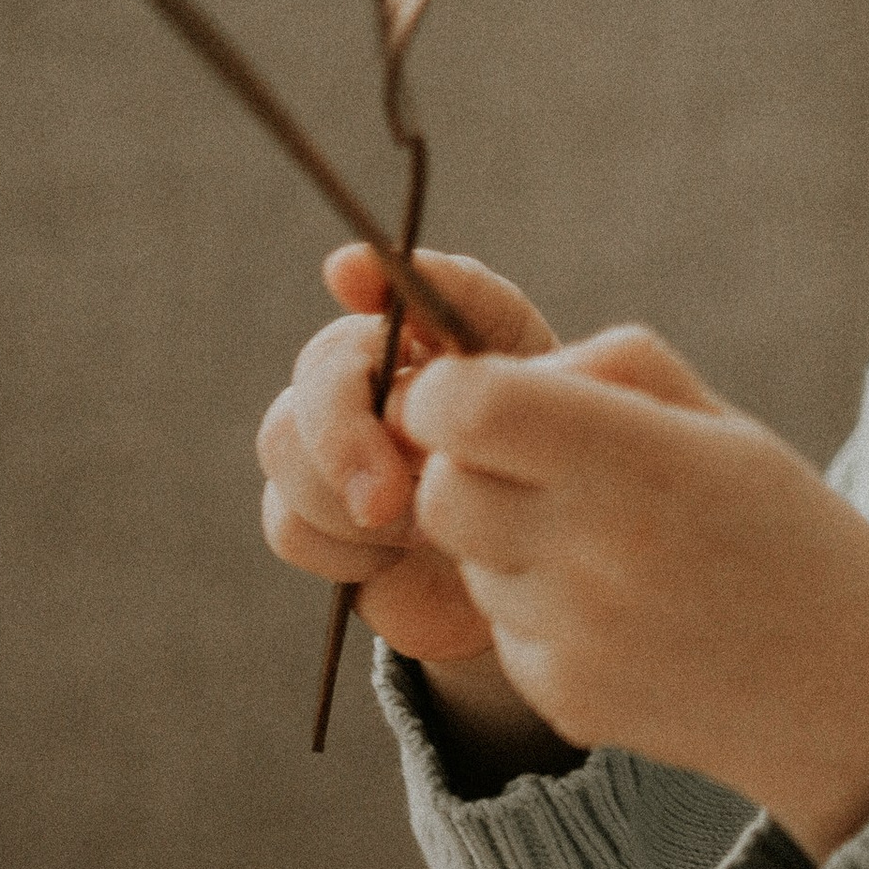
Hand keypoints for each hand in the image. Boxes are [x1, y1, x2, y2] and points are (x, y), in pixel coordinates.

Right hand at [259, 246, 575, 781]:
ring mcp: (344, 445)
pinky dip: (340, 548)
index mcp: (455, 339)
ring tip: (417, 533)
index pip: (407, 284)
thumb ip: (540, 376)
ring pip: (286, 440)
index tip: (354, 275)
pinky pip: (291, 522)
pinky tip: (393, 561)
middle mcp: (386, 376)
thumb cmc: (566, 494)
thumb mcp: (581, 429)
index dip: (376, 272)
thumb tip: (473, 337)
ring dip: (343, 494)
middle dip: (340, 427)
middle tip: (387, 499)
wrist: (548, 596)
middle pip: (323, 365)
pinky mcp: (322, 520)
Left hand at [396, 330, 868, 856]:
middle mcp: (598, 552)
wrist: (857, 694)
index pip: (469, 409)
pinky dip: (538, 607)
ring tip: (607, 547)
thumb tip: (494, 374)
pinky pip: (503, 627)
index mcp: (645, 462)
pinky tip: (622, 612)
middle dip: (464, 466)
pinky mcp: (564, 698)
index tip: (479, 394)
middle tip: (530, 465)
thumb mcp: (727, 426)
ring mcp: (576, 636)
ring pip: (468, 560)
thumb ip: (613, 371)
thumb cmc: (790, 533)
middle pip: (441, 489)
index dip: (450, 391)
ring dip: (505, 540)